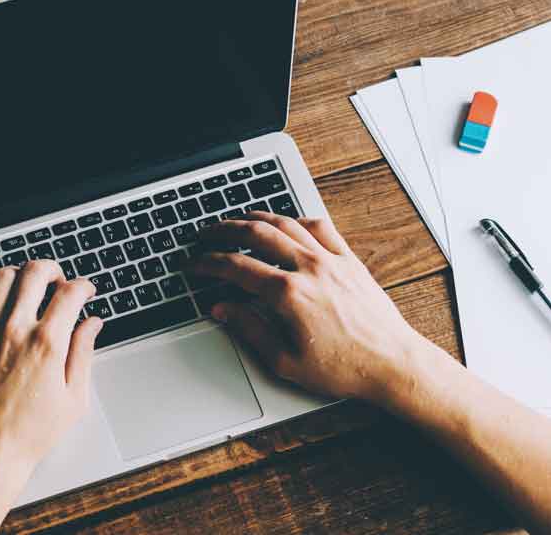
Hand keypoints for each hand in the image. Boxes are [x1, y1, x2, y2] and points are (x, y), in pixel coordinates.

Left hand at [0, 260, 100, 534]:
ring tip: (28, 289)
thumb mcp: (73, 399)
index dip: (84, 286)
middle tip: (58, 281)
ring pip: (1, 277)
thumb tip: (92, 325)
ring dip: (19, 276)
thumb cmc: (28, 434)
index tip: (86, 292)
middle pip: (35, 272)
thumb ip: (84, 354)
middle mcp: (14, 330)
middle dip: (53, 270)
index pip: (70, 292)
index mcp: (46, 344)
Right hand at [186, 212, 423, 402]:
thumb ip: (249, 329)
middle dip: (224, 230)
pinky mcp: (350, 260)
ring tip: (237, 221)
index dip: (207, 263)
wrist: (393, 364)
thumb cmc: (344, 368)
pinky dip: (296, 220)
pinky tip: (286, 224)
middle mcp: (308, 269)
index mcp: (288, 294)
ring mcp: (331, 260)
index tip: (193, 264)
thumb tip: (222, 310)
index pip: (235, 267)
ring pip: (285, 223)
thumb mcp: (285, 361)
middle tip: (206, 234)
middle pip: (256, 234)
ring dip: (256, 218)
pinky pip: (319, 227)